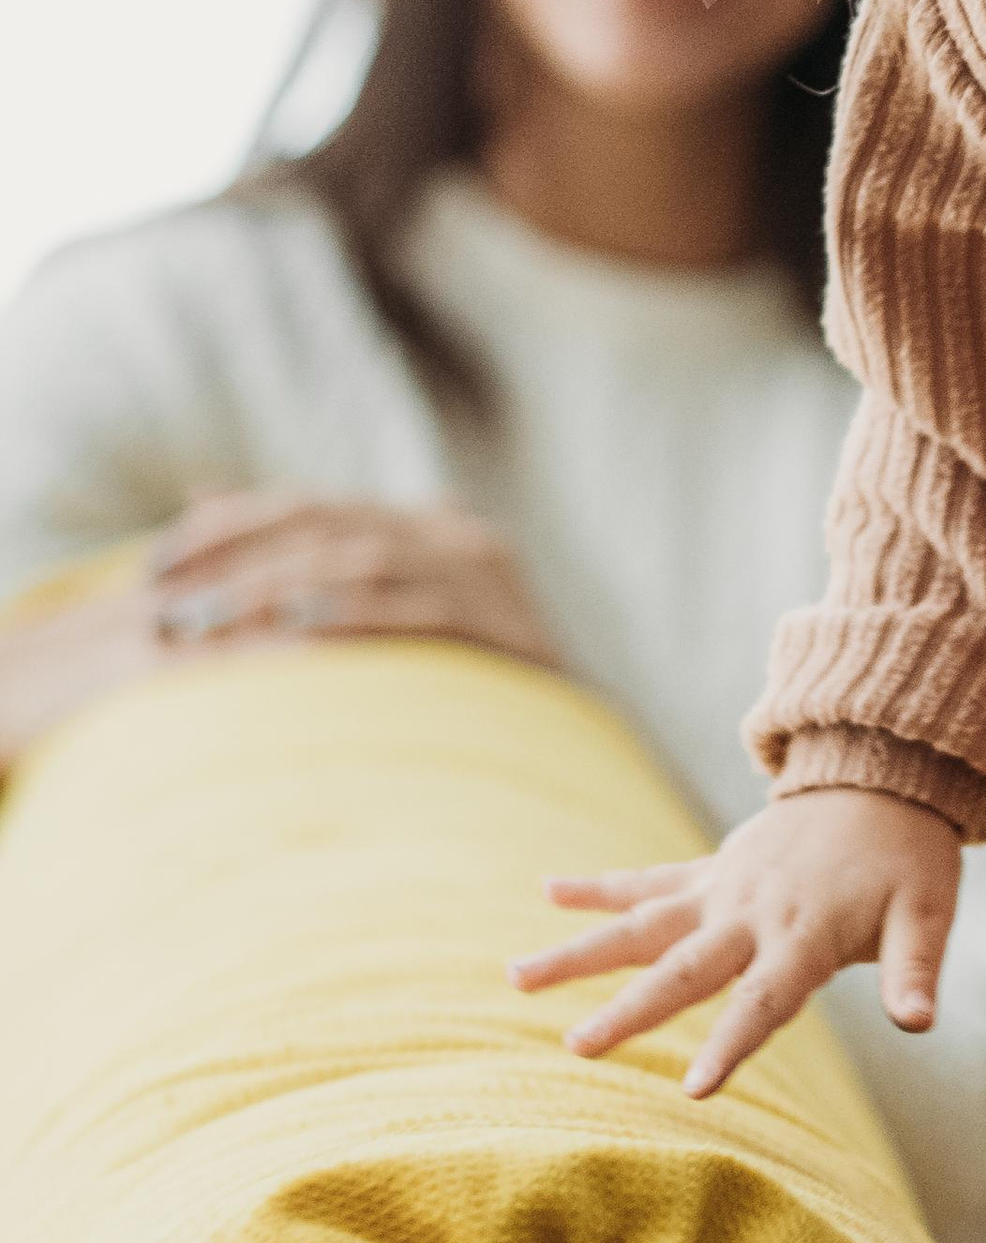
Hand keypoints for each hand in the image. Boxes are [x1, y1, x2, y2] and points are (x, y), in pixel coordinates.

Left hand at [148, 492, 559, 667]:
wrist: (572, 748)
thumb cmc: (459, 687)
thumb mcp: (378, 610)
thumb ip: (302, 555)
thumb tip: (199, 494)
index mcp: (423, 524)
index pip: (309, 506)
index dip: (228, 527)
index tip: (155, 566)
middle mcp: (456, 535)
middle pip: (328, 525)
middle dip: (236, 560)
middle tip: (164, 602)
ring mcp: (485, 576)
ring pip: (362, 559)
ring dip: (276, 588)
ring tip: (208, 622)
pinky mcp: (504, 626)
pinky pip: (415, 611)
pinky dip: (352, 614)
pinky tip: (295, 628)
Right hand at [510, 784, 961, 1097]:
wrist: (884, 777)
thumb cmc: (909, 859)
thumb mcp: (928, 913)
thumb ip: (915, 970)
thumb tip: (919, 1024)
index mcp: (803, 935)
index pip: (763, 1001)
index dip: (730, 1045)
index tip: (694, 1091)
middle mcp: (749, 914)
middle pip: (682, 970)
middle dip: (630, 1012)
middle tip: (576, 1048)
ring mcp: (721, 889)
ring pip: (639, 924)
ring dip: (578, 950)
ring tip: (515, 976)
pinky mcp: (710, 870)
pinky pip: (647, 880)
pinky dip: (599, 886)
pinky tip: (547, 890)